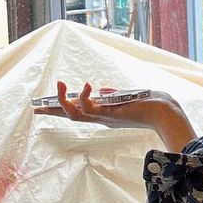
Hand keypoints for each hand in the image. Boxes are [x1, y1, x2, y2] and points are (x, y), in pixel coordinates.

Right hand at [32, 80, 186, 138]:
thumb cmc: (154, 105)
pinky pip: (89, 108)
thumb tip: (102, 90)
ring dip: (63, 101)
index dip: (63, 109)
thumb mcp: (130, 97)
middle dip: (53, 111)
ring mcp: (105, 117)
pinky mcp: (110, 113)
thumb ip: (114, 95)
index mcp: (106, 114)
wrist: (167, 113)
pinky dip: (83, 97)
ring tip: (60, 85)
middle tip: (36, 106)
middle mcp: (102, 118)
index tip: (46, 107)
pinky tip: (86, 85)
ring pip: (74, 114)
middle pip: (71, 116)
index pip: (80, 112)